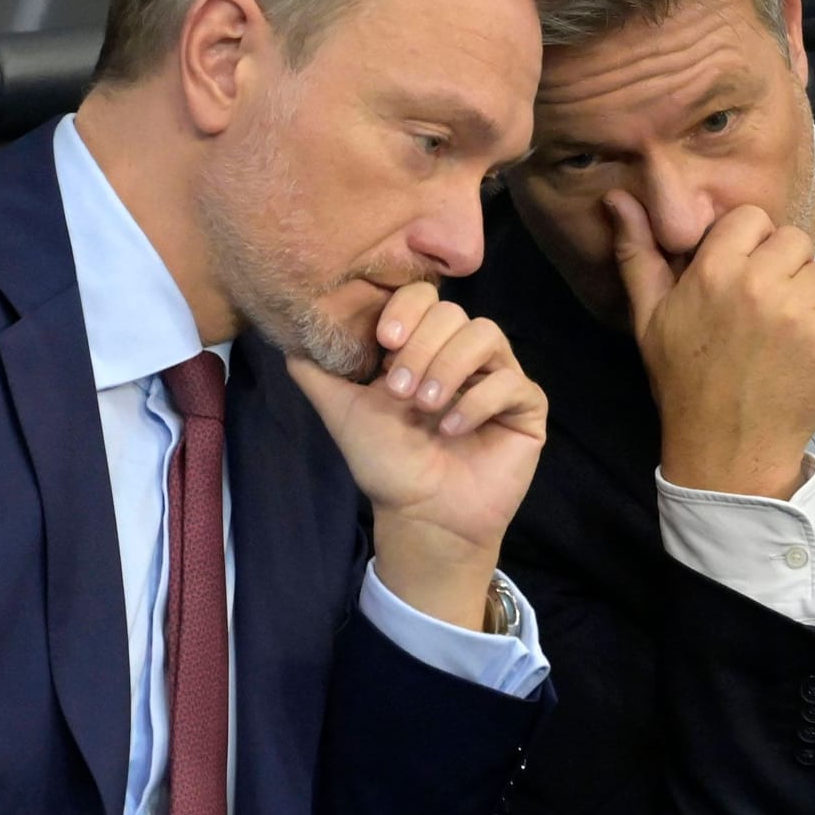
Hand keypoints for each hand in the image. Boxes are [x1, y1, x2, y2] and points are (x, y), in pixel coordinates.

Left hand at [288, 282, 546, 629]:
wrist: (423, 516)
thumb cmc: (388, 464)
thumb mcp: (343, 412)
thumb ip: (316, 373)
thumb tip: (288, 337)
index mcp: (424, 347)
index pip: (424, 298)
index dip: (406, 309)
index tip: (384, 341)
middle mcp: (463, 355)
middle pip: (454, 312)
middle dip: (422, 347)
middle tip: (399, 391)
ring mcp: (497, 377)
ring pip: (486, 335)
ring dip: (449, 367)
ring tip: (426, 407)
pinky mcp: (526, 406)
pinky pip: (513, 381)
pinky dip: (480, 400)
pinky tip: (455, 429)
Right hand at [608, 191, 814, 500]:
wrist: (726, 451)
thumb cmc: (683, 382)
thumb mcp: (649, 317)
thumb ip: (637, 253)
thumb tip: (616, 198)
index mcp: (715, 271)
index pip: (752, 217)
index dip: (748, 243)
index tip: (738, 272)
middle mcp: (761, 284)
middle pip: (794, 240)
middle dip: (781, 265)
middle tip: (761, 303)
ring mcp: (800, 313)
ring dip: (805, 296)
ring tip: (778, 331)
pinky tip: (796, 353)